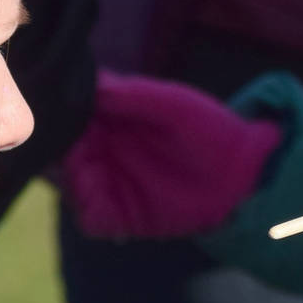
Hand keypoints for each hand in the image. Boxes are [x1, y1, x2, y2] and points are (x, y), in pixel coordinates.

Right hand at [56, 71, 281, 238]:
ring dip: (72, 180)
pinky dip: (89, 211)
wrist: (241, 172)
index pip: (69, 115)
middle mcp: (102, 151)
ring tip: (85, 173)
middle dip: (60, 150)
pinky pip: (92, 218)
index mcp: (108, 119)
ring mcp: (110, 184)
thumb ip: (131, 95)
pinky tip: (97, 200)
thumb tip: (91, 83)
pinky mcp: (122, 215)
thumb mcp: (171, 105)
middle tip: (73, 149)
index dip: (62, 115)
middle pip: (62, 151)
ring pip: (70, 184)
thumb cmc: (209, 129)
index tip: (61, 113)